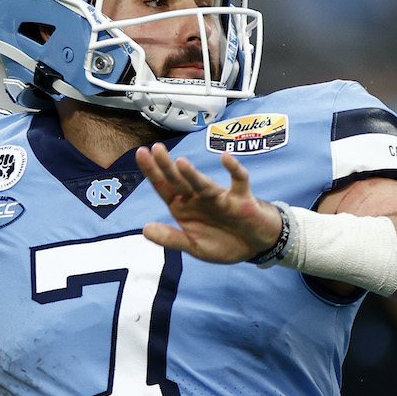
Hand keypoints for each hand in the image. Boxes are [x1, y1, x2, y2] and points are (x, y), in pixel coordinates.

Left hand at [136, 143, 281, 263]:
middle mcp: (198, 198)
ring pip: (204, 183)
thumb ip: (171, 239)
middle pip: (180, 181)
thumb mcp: (195, 247)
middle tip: (156, 148)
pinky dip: (234, 169)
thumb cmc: (223, 243)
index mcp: (183, 207)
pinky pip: (238, 180)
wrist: (255, 246)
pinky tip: (225, 158)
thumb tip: (145, 229)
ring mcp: (220, 196)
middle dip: (167, 166)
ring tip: (180, 163)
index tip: (141, 153)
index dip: (152, 172)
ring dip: (193, 174)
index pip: (164, 187)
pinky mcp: (242, 198)